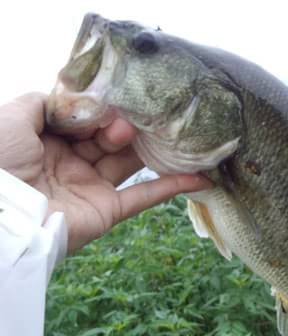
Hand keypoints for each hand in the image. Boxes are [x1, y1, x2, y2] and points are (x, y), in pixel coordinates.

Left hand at [0, 92, 211, 252]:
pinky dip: (172, 187)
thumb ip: (43, 101)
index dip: (102, 109)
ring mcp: (92, 188)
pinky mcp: (108, 211)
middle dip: (124, 125)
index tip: (121, 97)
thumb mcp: (13, 118)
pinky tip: (198, 176)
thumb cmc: (1, 163)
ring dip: (148, 146)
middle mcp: (73, 163)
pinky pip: (144, 197)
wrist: (4, 216)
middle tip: (135, 117)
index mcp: (50, 142)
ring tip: (167, 131)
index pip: (86, 121)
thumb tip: (75, 97)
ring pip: (129, 162)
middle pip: (110, 139)